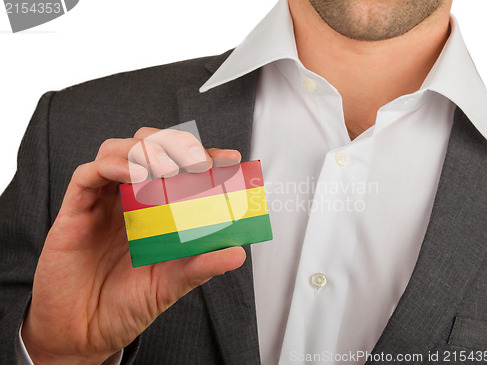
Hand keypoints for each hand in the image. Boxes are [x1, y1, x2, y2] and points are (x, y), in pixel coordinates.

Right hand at [21, 127, 245, 363]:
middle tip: (198, 162)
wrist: (84, 333)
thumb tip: (238, 253)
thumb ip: (201, 266)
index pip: (179, 168)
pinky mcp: (74, 211)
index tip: (230, 159)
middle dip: (174, 144)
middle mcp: (127, 199)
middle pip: (147, 147)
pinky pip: (87, 175)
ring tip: (168, 168)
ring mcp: (102, 202)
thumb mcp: (171, 284)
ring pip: (117, 150)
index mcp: (153, 210)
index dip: (204, 157)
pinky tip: (133, 174)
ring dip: (145, 150)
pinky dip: (112, 165)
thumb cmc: (125, 304)